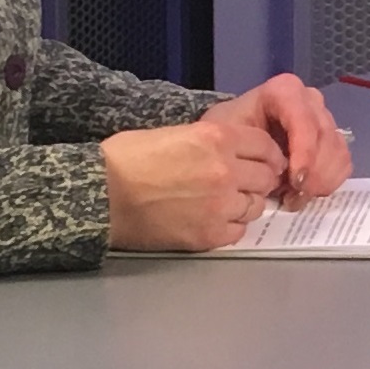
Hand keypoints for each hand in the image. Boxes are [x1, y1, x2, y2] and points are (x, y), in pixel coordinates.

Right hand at [102, 117, 286, 251]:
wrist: (101, 195)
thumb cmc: (128, 158)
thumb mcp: (175, 132)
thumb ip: (212, 142)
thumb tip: (235, 153)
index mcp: (217, 138)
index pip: (265, 146)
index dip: (268, 155)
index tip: (263, 162)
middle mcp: (226, 171)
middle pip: (266, 177)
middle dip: (258, 180)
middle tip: (244, 184)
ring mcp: (220, 205)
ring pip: (255, 206)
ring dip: (245, 204)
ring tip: (224, 203)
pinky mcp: (210, 235)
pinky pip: (238, 231)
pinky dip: (230, 226)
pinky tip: (213, 220)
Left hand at [209, 74, 351, 203]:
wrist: (232, 142)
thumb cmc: (226, 135)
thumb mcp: (224, 134)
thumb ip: (250, 148)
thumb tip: (278, 171)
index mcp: (284, 91)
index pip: (304, 119)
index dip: (305, 152)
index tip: (295, 182)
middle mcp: (310, 100)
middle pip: (325, 137)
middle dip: (313, 174)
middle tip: (292, 198)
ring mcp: (324, 120)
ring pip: (337, 152)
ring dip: (320, 182)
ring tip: (292, 198)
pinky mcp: (331, 141)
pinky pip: (343, 163)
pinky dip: (327, 183)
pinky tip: (303, 192)